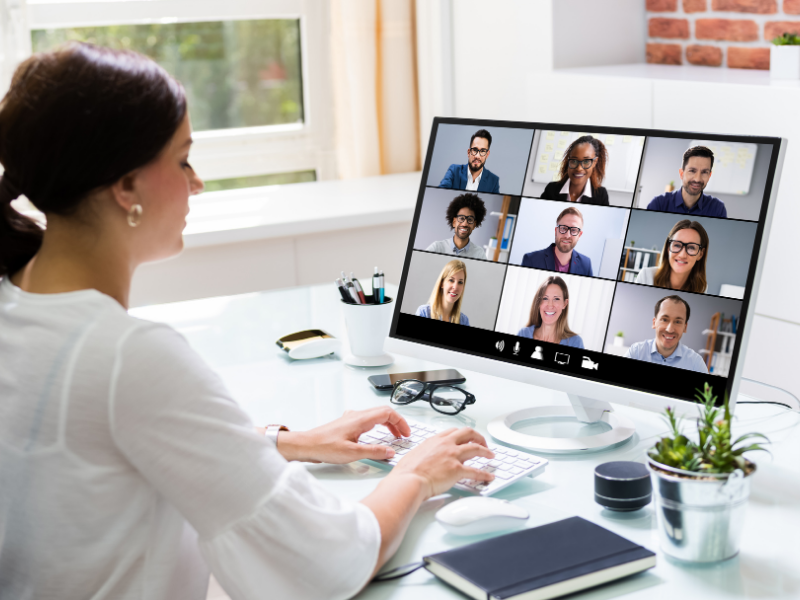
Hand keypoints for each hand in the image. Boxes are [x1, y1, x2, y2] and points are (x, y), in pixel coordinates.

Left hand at [274, 406, 411, 463]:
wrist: (307, 445)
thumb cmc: (324, 447)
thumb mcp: (353, 453)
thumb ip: (374, 452)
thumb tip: (390, 452)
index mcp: (360, 419)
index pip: (388, 413)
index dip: (401, 422)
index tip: (406, 433)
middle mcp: (357, 415)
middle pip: (383, 413)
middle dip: (396, 423)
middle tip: (403, 436)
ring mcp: (351, 419)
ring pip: (375, 416)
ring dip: (387, 425)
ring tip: (393, 436)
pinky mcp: (347, 424)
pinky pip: (367, 421)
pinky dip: (377, 427)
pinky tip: (375, 436)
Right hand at [389, 427, 494, 499]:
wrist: (409, 480)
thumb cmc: (408, 471)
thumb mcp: (416, 454)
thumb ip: (426, 452)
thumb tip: (428, 458)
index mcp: (435, 440)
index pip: (454, 431)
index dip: (463, 434)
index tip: (467, 438)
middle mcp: (446, 444)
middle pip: (468, 433)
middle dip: (478, 437)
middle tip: (483, 443)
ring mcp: (453, 456)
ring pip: (476, 448)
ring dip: (486, 451)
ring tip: (491, 455)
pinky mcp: (457, 470)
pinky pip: (476, 471)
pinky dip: (484, 474)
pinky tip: (489, 477)